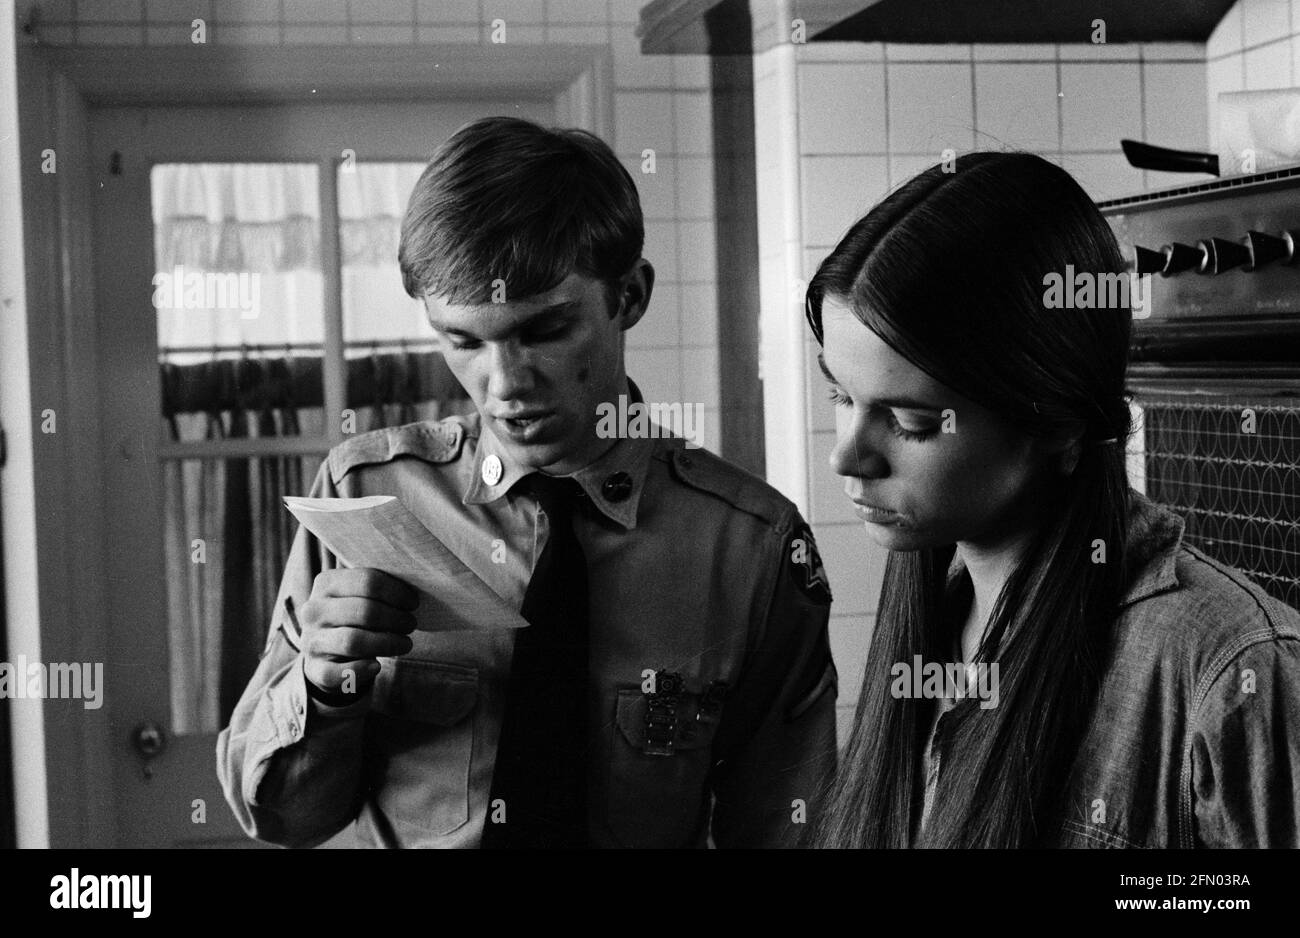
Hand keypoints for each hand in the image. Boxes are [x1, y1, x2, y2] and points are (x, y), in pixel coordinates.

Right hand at [299, 568, 418, 698]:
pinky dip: (360, 670)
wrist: (323, 650)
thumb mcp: (356, 595)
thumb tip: (410, 594)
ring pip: (353, 641)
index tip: (412, 603)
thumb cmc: (351, 617)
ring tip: (405, 643)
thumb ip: (377, 589)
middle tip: (411, 624)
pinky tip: (376, 666)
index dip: (397, 593)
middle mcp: (314, 611)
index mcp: (326, 583)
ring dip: (387, 643)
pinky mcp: (315, 669)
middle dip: (396, 619)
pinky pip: (337, 672)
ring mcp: (312, 640)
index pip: (367, 581)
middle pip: (365, 611)